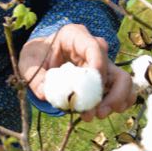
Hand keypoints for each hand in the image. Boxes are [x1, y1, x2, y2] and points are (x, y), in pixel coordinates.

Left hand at [18, 23, 135, 121]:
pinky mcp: (103, 79)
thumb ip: (34, 76)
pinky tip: (104, 112)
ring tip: (98, 115)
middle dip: (112, 93)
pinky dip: (118, 102)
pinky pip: (121, 90)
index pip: (95, 47)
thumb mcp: (28, 61)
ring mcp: (101, 64)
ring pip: (123, 81)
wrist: (40, 57)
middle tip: (98, 112)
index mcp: (75, 36)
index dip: (97, 67)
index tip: (91, 90)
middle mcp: (94, 48)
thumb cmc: (36, 54)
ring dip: (116, 100)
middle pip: (114, 67)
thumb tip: (45, 95)